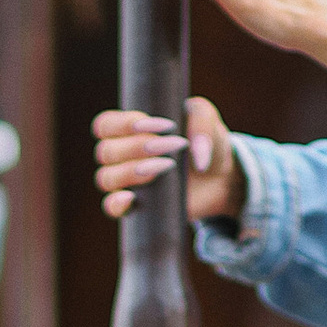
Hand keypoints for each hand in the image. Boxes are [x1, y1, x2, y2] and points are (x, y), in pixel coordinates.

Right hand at [94, 99, 239, 225]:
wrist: (221, 176)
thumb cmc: (207, 141)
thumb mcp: (208, 119)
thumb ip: (201, 123)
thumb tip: (196, 159)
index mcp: (128, 129)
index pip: (105, 125)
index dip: (123, 124)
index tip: (155, 125)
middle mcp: (121, 155)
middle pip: (106, 151)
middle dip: (137, 147)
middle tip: (172, 146)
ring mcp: (126, 182)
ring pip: (107, 177)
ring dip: (131, 171)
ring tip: (166, 167)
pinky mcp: (136, 206)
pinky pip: (111, 207)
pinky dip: (116, 203)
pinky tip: (131, 198)